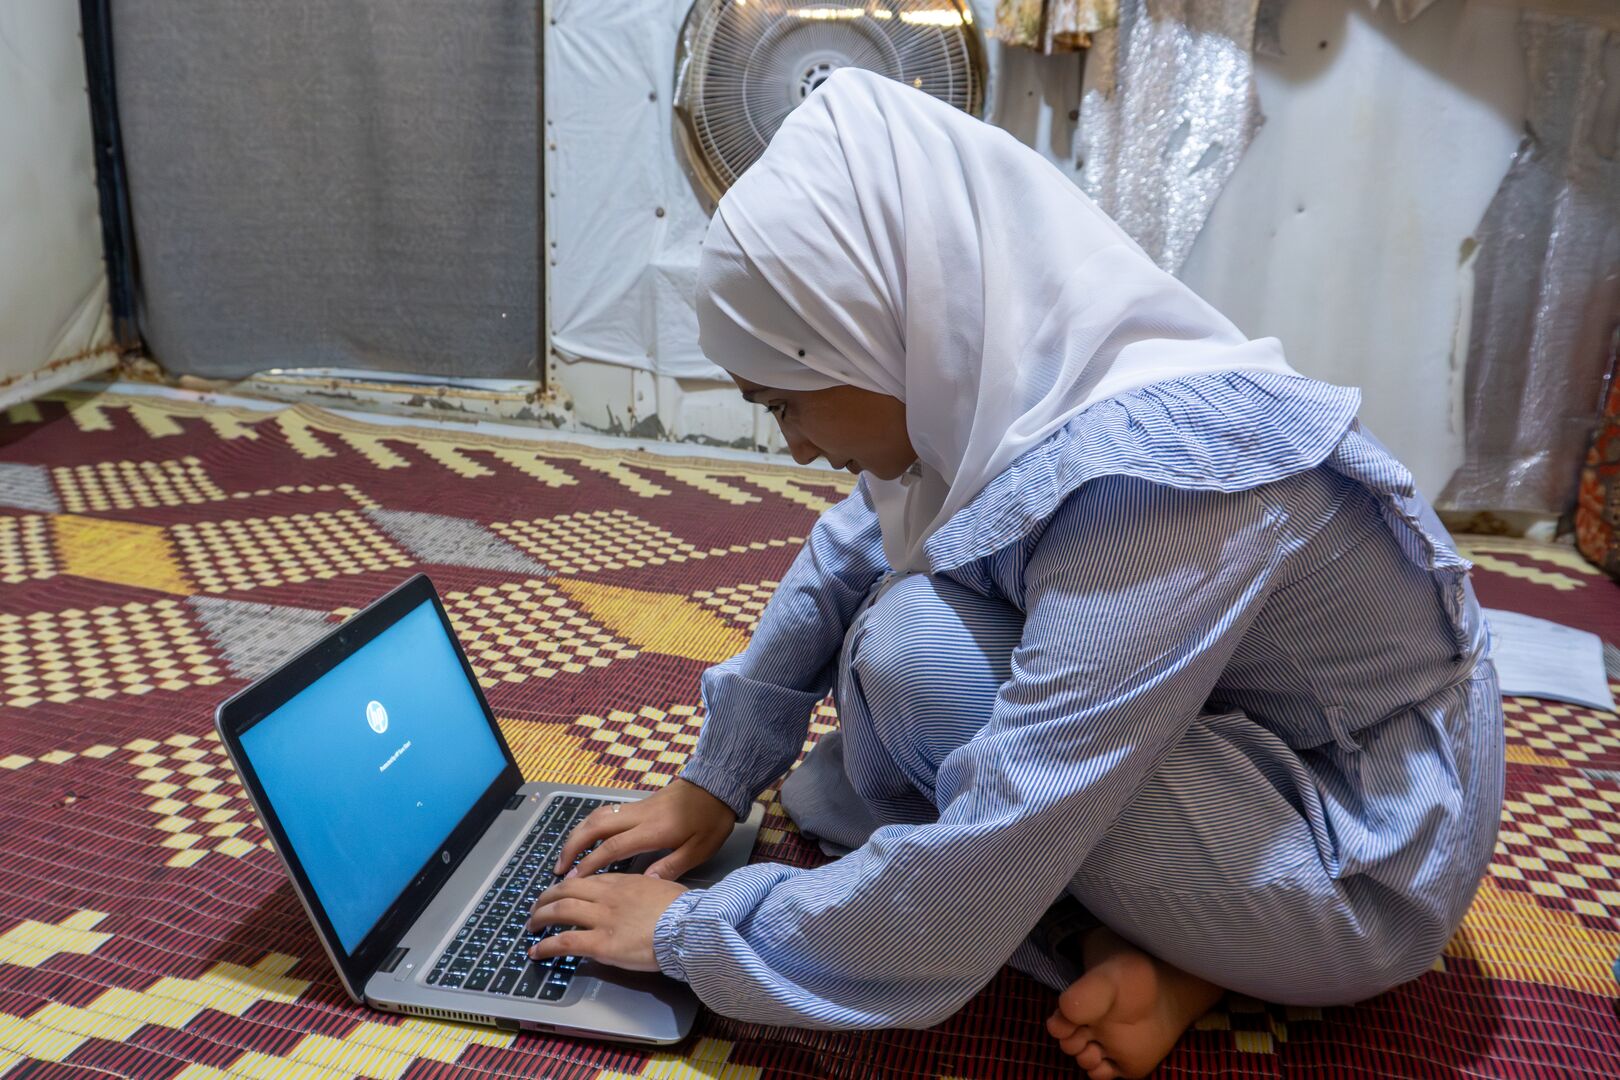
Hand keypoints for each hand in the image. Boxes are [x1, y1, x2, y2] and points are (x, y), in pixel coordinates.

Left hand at [526, 873, 687, 971]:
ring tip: (531, 925)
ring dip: (541, 917)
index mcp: (624, 882)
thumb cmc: (685, 910)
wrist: (689, 927)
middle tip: (537, 906)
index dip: (569, 886)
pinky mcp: (600, 944)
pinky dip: (546, 946)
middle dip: (547, 897)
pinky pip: (565, 942)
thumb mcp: (665, 887)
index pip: (587, 880)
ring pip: (560, 911)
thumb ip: (648, 887)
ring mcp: (602, 919)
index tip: (561, 891)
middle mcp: (607, 897)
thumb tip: (646, 889)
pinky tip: (536, 952)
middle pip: (566, 890)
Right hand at [554, 778, 735, 879]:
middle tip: (559, 869)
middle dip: (572, 847)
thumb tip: (643, 882)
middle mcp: (639, 815)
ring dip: (577, 834)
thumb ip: (671, 866)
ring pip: (597, 816)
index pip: (613, 847)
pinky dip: (589, 825)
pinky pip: (606, 813)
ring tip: (566, 855)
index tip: (573, 879)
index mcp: (653, 829)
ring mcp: (637, 807)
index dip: (590, 864)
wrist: (719, 783)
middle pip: (595, 827)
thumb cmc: (712, 819)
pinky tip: (586, 836)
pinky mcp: (639, 803)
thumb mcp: (700, 849)